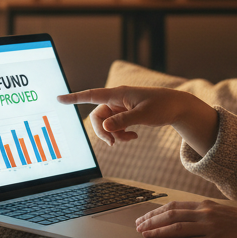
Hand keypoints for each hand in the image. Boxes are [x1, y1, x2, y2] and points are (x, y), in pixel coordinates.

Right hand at [58, 85, 218, 155]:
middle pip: (97, 117)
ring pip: (106, 124)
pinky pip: (114, 127)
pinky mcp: (125, 115)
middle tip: (113, 143)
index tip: (59, 98)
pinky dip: (120, 135)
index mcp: (119, 94)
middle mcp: (117, 100)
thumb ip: (123, 121)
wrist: (177, 107)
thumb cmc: (163, 106)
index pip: (92, 95)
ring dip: (113, 135)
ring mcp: (120, 108)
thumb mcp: (144, 115)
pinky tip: (133, 137)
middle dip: (103, 132)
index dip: (75, 98)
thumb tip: (105, 127)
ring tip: (129, 139)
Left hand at [134, 199, 236, 237]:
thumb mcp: (222, 214)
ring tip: (142, 235)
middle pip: (170, 214)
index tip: (144, 217)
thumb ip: (206, 215)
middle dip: (151, 220)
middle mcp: (205, 212)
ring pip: (175, 226)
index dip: (157, 212)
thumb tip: (187, 221)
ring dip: (156, 231)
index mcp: (206, 205)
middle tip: (137, 226)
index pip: (175, 206)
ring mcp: (208, 226)